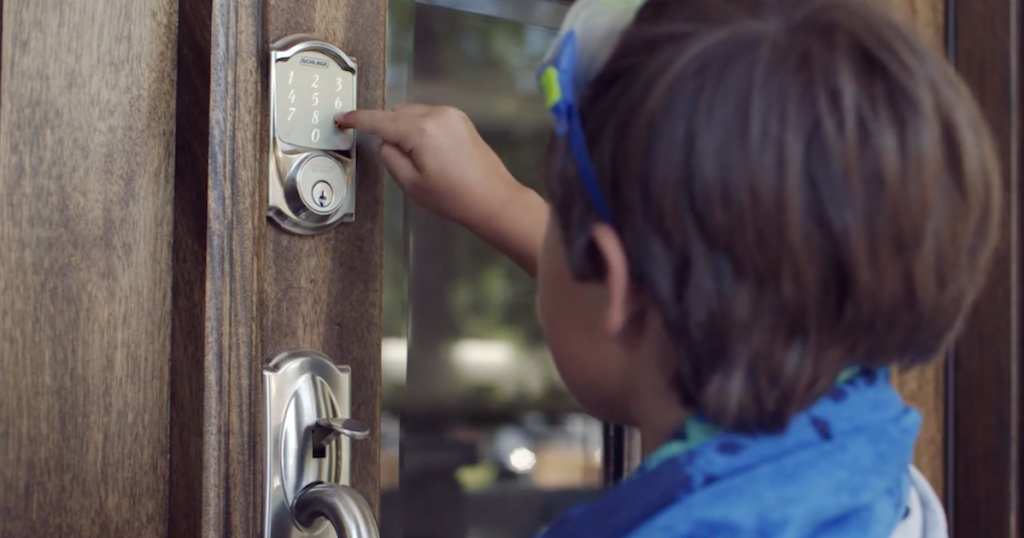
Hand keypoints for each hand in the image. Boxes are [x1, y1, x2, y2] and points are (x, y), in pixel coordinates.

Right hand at [336, 104, 549, 275]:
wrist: (493, 199)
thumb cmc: (455, 197)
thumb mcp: (411, 184)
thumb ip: (390, 158)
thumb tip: (384, 142)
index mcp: (421, 131)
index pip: (379, 120)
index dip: (357, 119)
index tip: (342, 118)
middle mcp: (437, 115)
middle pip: (396, 114)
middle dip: (388, 130)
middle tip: (398, 161)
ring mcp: (451, 115)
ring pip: (413, 113)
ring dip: (406, 129)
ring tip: (421, 162)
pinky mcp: (461, 119)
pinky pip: (430, 117)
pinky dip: (422, 129)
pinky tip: (432, 155)